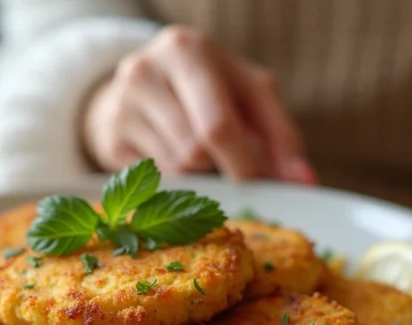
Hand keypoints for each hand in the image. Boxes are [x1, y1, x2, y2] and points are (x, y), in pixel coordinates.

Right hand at [82, 25, 314, 183]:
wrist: (141, 83)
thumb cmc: (207, 89)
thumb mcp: (247, 94)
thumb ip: (280, 134)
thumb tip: (303, 181)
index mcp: (187, 49)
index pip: (218, 124)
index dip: (244, 164)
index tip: (262, 187)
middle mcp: (145, 71)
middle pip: (194, 150)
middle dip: (221, 169)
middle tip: (233, 172)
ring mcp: (120, 105)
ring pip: (175, 168)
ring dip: (198, 173)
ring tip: (198, 151)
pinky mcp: (108, 138)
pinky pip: (152, 180)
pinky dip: (173, 179)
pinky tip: (172, 155)